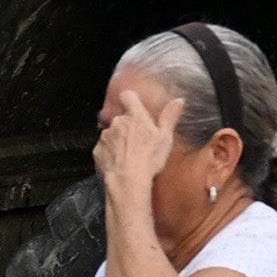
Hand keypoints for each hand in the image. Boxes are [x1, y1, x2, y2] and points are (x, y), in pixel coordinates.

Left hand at [92, 69, 176, 209]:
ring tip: (130, 154)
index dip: (131, 100)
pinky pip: (104, 148)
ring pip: (112, 134)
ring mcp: (105, 136)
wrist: (128, 180)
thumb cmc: (149, 158)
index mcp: (135, 116)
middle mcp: (117, 122)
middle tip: (139, 140)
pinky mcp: (98, 151)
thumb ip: (170, 117)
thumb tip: (179, 100)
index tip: (136, 107)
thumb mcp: (166, 137)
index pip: (128, 96)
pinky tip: (120, 163)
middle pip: (121, 118)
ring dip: (118, 140)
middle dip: (128, 126)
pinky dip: (110, 153)